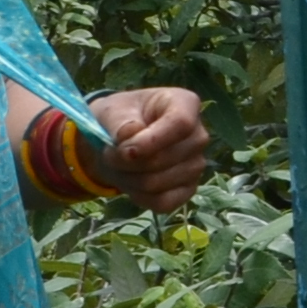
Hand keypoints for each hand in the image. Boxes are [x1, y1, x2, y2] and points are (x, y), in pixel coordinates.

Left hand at [95, 87, 213, 213]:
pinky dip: (139, 197)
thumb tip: (130, 136)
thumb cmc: (119, 117)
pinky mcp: (189, 189)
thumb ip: (119, 122)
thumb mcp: (111, 110)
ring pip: (159, 183)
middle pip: (166, 158)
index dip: (152, 141)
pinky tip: (131, 183)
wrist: (118, 141)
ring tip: (118, 167)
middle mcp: (198, 135)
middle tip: (108, 154)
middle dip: (127, 163)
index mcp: (185, 104)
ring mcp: (196, 164)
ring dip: (128, 180)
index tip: (125, 150)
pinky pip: (164, 203)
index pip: (181, 123)